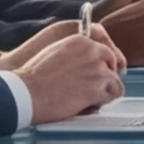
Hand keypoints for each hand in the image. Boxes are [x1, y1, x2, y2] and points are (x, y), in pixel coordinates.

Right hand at [0, 20, 122, 122]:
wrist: (27, 92)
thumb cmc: (34, 76)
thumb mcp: (54, 51)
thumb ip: (73, 53)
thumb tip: (82, 62)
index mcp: (81, 41)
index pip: (104, 51)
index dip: (101, 64)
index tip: (94, 74)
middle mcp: (93, 52)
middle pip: (112, 64)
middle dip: (105, 77)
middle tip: (92, 88)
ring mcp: (97, 70)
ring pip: (115, 81)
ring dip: (105, 91)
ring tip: (89, 98)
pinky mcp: (97, 88)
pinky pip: (113, 95)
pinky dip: (104, 101)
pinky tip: (90, 103)